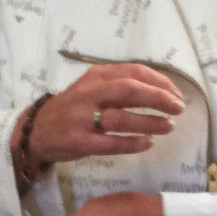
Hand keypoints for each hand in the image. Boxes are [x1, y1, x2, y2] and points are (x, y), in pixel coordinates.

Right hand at [17, 64, 183, 170]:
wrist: (37, 130)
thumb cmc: (73, 109)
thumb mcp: (93, 88)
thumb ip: (120, 85)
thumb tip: (161, 90)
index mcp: (96, 76)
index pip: (134, 71)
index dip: (160, 82)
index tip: (177, 94)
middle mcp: (90, 93)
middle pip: (130, 89)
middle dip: (159, 98)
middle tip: (179, 108)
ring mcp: (83, 117)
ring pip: (122, 117)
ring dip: (150, 122)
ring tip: (168, 127)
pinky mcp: (79, 141)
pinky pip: (112, 142)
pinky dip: (134, 143)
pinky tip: (148, 144)